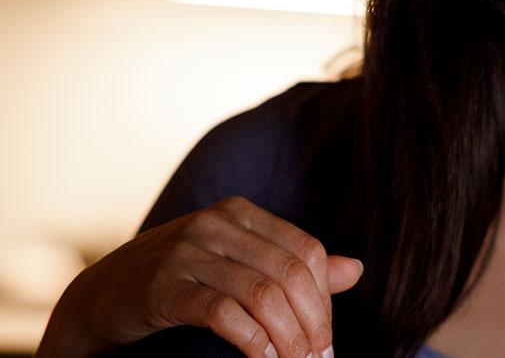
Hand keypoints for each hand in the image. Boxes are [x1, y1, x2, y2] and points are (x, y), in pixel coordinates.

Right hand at [39, 197, 362, 357]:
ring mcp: (189, 252)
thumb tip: (355, 271)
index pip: (305, 250)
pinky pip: (223, 312)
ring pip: (262, 293)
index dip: (323, 299)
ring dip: (287, 338)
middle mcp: (218, 224)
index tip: (327, 340)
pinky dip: (252, 341)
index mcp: (241, 214)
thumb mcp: (235, 263)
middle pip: (289, 272)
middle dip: (311, 323)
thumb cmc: (176, 281)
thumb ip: (290, 265)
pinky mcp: (164, 287)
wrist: (100, 296)